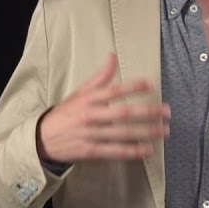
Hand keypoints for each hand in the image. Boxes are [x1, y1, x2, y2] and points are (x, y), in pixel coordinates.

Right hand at [36, 53, 169, 162]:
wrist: (42, 138)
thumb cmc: (65, 113)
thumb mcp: (80, 92)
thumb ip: (99, 77)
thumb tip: (112, 56)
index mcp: (89, 99)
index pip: (114, 90)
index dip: (133, 87)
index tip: (151, 85)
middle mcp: (91, 116)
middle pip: (123, 113)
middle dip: (147, 112)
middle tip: (166, 112)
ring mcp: (91, 134)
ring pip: (123, 133)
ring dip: (146, 132)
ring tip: (164, 130)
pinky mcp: (91, 151)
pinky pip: (115, 151)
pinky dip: (132, 151)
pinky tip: (147, 150)